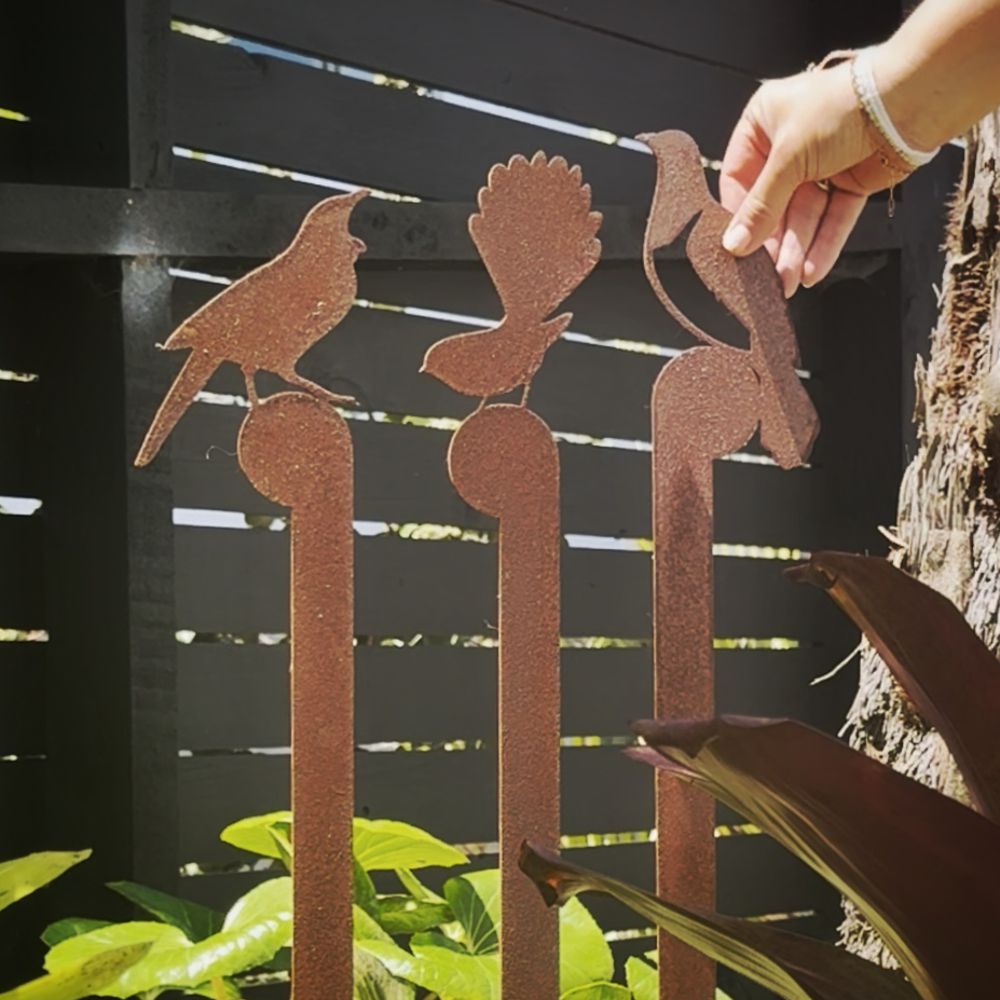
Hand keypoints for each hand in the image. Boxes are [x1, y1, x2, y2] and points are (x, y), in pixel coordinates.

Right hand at [720, 61, 902, 296]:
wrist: (908, 100)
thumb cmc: (842, 107)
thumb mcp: (787, 158)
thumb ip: (760, 207)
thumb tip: (733, 244)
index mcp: (763, 125)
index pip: (739, 180)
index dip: (738, 216)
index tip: (736, 248)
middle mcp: (789, 146)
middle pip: (773, 206)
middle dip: (774, 242)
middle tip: (767, 274)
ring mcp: (821, 166)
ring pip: (803, 217)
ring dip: (797, 250)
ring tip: (790, 280)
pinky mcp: (850, 182)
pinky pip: (832, 218)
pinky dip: (823, 244)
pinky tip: (812, 270)